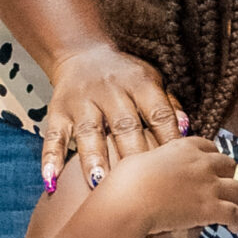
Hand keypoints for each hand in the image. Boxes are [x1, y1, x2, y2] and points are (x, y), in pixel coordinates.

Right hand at [42, 43, 184, 189]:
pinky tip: (51, 181)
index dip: (168, 139)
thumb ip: (168, 106)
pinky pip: (53, 137)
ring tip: (98, 184)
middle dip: (133, 155)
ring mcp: (82, 102)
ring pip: (89, 133)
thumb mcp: (152, 80)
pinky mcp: (57, 112)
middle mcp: (110, 92)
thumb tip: (186, 131)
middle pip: (124, 126)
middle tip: (141, 185)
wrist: (83, 53)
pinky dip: (50, 159)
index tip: (176, 166)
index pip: (157, 113)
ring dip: (94, 159)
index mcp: (140, 83)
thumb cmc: (127, 75)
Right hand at [99, 135, 237, 235]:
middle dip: (227, 176)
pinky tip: (235, 227)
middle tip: (222, 189)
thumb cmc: (126, 182)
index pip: (210, 147)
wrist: (130, 201)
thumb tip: (150, 167)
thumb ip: (154, 161)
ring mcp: (209, 185)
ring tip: (236, 207)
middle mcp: (203, 163)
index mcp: (185, 148)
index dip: (213, 158)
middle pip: (229, 165)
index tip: (210, 168)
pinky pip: (235, 213)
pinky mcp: (211, 208)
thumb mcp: (140, 160)